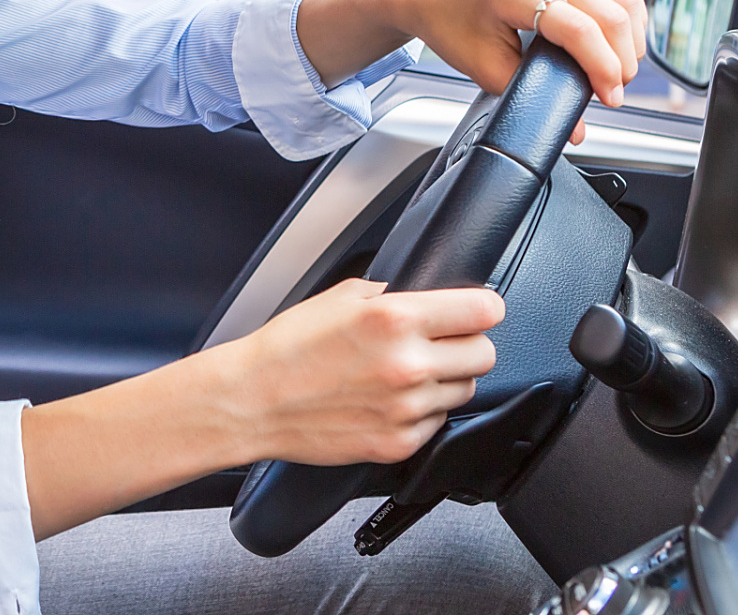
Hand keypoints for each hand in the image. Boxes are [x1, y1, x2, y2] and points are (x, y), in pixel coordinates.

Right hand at [18, 279, 501, 537]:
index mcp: (396, 318)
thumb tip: (424, 298)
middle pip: (485, 354)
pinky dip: (422, 412)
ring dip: (445, 379)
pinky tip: (389, 400)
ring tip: (406, 372)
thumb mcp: (339, 296)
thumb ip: (390, 294)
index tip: (478, 310)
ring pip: (464, 391)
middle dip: (467, 344)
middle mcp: (408, 364)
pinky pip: (437, 423)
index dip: (483, 307)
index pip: (484, 310)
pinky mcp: (398, 443)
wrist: (252, 400)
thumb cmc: (287, 347)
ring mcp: (406, 409)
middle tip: (442, 342)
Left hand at [299, 0, 647, 138]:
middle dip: (623, 60)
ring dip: (632, 38)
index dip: (605, 70)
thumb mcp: (485, 69)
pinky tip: (620, 38)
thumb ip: (533, 97)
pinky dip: (629, 13)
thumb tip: (577, 128)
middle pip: (613, 13)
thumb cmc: (453, 26)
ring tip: (618, 68)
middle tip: (614, 89)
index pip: (581, 30)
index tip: (610, 98)